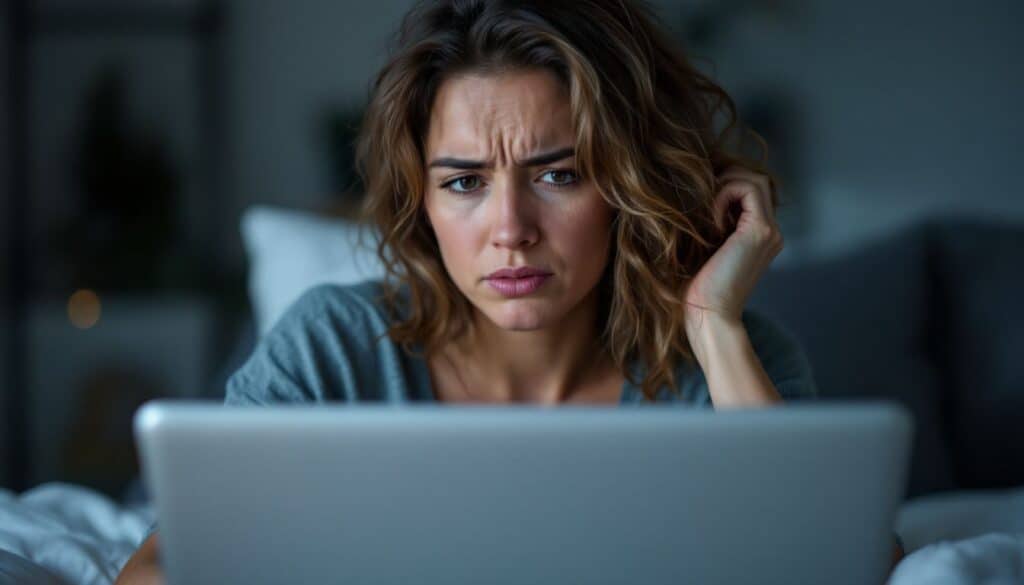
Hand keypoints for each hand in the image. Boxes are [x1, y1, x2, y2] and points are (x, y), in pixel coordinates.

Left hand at [683, 166, 782, 340]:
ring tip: (708, 209)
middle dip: (727, 178)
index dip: (726, 184)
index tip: (701, 198)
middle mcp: (770, 231)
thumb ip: (711, 222)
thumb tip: (696, 191)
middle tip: (702, 195)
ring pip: (755, 180)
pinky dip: (725, 194)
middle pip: (756, 180)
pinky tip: (712, 220)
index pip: (752, 190)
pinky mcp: (761, 231)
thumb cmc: (698, 286)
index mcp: (758, 235)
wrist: (708, 314)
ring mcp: (770, 231)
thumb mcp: (705, 245)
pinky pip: (747, 190)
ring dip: (726, 184)